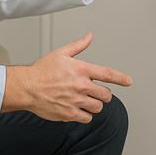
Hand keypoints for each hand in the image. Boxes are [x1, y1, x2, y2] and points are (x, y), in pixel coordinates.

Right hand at [1, 33, 131, 122]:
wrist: (26, 87)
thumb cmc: (41, 71)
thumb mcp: (61, 53)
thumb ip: (78, 46)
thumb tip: (89, 36)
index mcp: (81, 69)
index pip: (108, 74)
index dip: (121, 78)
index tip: (129, 81)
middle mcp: (81, 86)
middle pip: (105, 94)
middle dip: (104, 94)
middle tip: (97, 93)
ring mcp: (75, 101)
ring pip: (98, 107)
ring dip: (95, 105)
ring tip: (87, 101)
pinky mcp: (69, 114)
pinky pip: (87, 118)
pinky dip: (85, 115)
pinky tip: (79, 109)